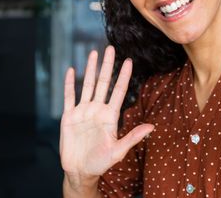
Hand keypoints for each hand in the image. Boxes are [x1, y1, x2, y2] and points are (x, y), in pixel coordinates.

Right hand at [59, 46, 153, 182]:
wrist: (80, 171)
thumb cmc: (101, 162)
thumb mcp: (118, 150)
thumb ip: (133, 137)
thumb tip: (152, 127)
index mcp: (110, 115)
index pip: (118, 91)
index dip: (124, 76)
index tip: (129, 61)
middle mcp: (97, 109)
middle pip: (103, 83)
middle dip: (107, 65)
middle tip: (111, 48)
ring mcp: (83, 111)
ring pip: (87, 85)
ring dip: (90, 69)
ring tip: (94, 53)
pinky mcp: (68, 116)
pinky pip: (69, 97)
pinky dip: (69, 84)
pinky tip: (71, 70)